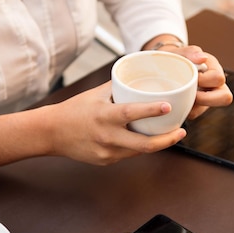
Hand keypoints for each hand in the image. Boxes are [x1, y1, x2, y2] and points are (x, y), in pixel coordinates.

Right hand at [0, 82, 186, 166]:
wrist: (52, 133)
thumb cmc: (75, 109)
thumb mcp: (96, 94)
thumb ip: (119, 86)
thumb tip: (141, 71)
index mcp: (104, 116)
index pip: (130, 114)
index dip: (150, 111)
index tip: (168, 106)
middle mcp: (106, 136)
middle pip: (143, 145)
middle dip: (166, 140)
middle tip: (181, 131)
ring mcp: (107, 152)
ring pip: (138, 151)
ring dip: (157, 144)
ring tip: (171, 134)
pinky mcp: (106, 161)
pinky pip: (128, 155)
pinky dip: (139, 147)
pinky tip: (147, 140)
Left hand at [170, 45, 232, 118]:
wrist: (164, 66)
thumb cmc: (175, 57)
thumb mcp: (181, 52)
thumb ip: (191, 52)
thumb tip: (202, 58)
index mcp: (213, 69)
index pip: (218, 78)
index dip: (205, 80)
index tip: (192, 77)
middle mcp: (215, 85)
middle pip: (225, 98)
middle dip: (206, 99)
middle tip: (192, 93)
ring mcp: (207, 97)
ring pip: (205, 109)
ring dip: (192, 105)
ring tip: (180, 96)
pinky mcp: (197, 106)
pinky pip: (193, 113)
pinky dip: (183, 108)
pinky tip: (175, 99)